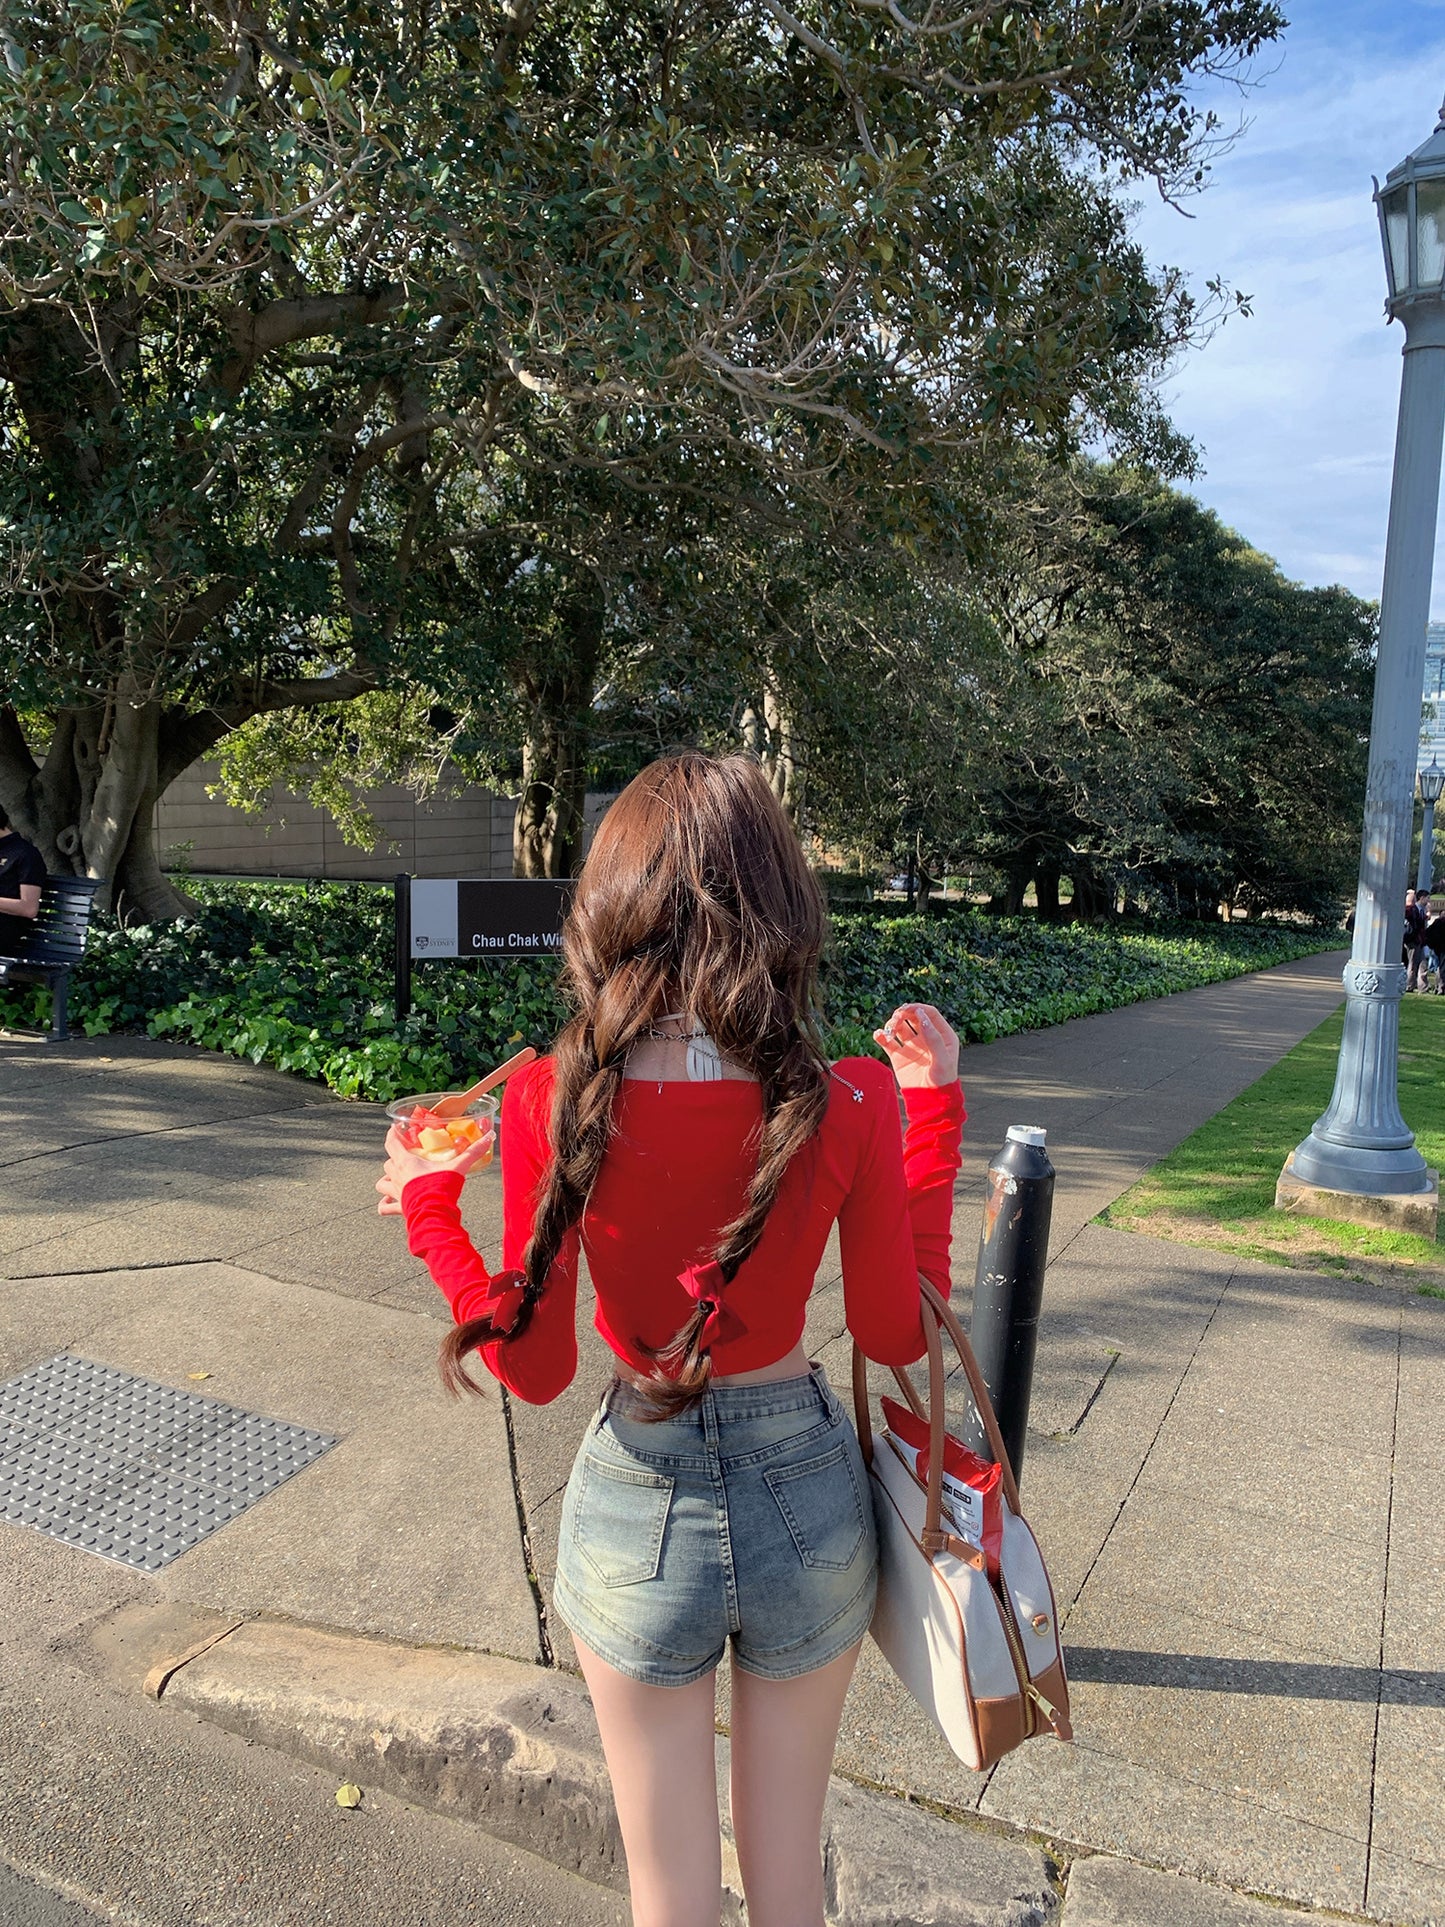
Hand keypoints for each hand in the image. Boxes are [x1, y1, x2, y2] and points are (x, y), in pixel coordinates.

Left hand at [376, 1120, 494, 1216]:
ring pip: (382, 1183)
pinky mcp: (398, 1208)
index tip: (394, 1129)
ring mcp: (396, 1193)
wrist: (434, 1214)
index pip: (392, 1143)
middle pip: (388, 1162)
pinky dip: (385, 1204)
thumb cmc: (441, 1188)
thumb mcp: (458, 1166)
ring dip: (386, 1179)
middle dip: (394, 1158)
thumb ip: (473, 1152)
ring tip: (394, 1178)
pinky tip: (389, 1202)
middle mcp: (397, 1176)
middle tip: (404, 1156)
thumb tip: (488, 1138)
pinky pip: (385, 1207)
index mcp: (406, 1162)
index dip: (392, 1134)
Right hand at [873, 1003, 959, 1089]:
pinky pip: (887, 1042)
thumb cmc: (942, 1081)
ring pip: (899, 1027)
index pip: (930, 1013)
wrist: (930, 1101)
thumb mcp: (942, 1059)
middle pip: (913, 1017)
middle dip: (903, 1013)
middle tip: (896, 1017)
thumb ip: (933, 1038)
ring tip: (890, 1030)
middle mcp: (926, 1038)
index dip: (918, 1008)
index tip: (907, 1009)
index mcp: (942, 1035)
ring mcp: (912, 1046)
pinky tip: (879, 1035)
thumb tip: (921, 1016)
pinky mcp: (899, 1056)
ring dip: (892, 1023)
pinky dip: (881, 1035)